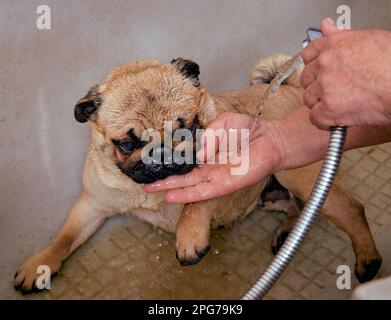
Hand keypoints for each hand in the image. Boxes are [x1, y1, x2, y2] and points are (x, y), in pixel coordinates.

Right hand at [143, 112, 282, 202]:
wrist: (271, 138)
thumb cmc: (249, 130)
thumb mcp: (223, 124)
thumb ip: (209, 135)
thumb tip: (197, 154)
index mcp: (208, 154)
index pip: (185, 162)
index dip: (170, 163)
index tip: (153, 163)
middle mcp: (210, 168)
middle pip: (184, 177)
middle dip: (165, 180)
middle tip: (145, 184)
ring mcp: (217, 177)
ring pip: (189, 185)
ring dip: (171, 188)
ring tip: (151, 189)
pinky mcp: (226, 184)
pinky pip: (204, 190)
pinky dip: (187, 194)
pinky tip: (171, 196)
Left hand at [301, 17, 390, 128]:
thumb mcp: (368, 38)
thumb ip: (342, 36)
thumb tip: (326, 26)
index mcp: (333, 45)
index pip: (308, 54)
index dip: (313, 66)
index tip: (319, 72)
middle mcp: (325, 64)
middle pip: (306, 79)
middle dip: (316, 86)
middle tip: (332, 91)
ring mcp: (325, 87)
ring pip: (309, 99)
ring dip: (320, 104)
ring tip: (337, 105)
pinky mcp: (328, 108)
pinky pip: (315, 118)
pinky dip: (324, 122)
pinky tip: (335, 120)